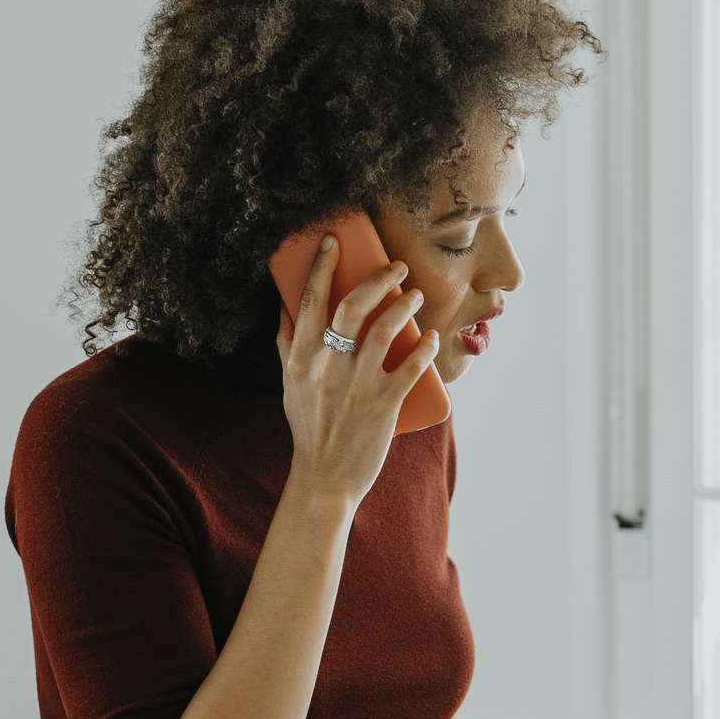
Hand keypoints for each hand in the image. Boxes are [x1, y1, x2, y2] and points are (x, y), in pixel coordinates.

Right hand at [275, 235, 438, 508]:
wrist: (323, 478)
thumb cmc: (309, 428)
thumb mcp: (289, 385)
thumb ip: (288, 347)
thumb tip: (286, 309)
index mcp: (301, 357)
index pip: (310, 299)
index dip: (323, 265)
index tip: (335, 240)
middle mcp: (327, 366)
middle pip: (352, 306)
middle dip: (378, 278)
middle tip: (397, 266)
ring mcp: (356, 385)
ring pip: (383, 331)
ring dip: (405, 306)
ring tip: (417, 295)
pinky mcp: (383, 406)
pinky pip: (410, 368)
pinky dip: (425, 348)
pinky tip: (434, 336)